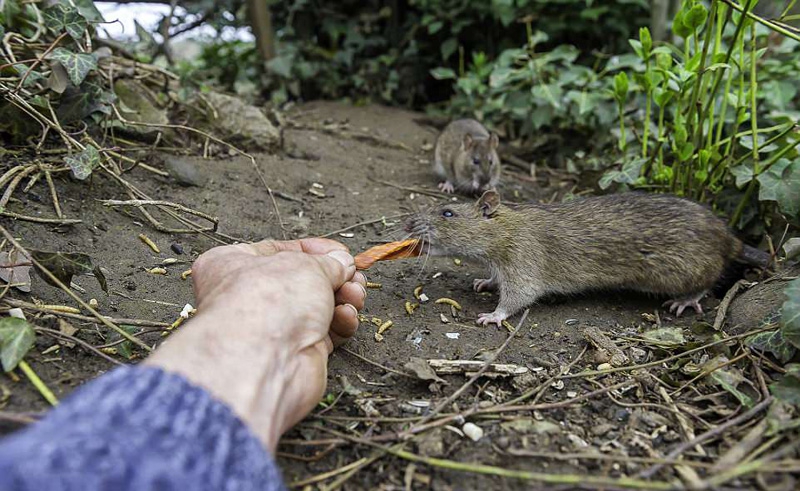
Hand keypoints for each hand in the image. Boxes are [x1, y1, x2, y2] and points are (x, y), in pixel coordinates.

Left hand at [145, 238, 365, 450]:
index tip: (341, 253)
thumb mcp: (304, 264)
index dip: (316, 250)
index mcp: (232, 265)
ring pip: (320, 307)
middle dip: (336, 278)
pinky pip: (326, 332)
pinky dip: (341, 323)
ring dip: (343, 298)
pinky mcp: (295, 351)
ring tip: (354, 295)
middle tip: (353, 277)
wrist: (265, 362)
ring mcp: (272, 326)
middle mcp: (250, 296)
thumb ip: (328, 262)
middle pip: (305, 280)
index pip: (281, 251)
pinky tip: (346, 316)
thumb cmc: (266, 305)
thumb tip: (341, 263)